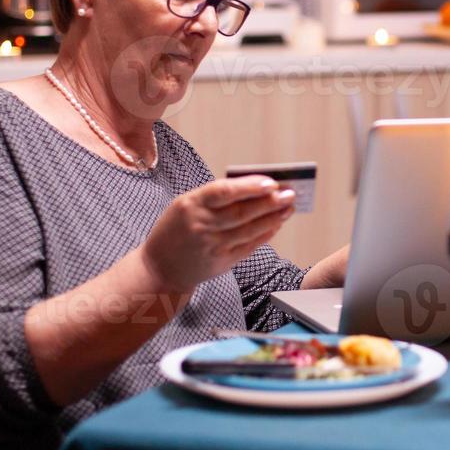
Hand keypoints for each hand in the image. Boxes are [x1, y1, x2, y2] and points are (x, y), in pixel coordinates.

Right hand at [141, 176, 295, 292]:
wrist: (160, 267)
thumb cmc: (175, 229)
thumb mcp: (185, 205)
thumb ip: (214, 196)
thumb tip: (253, 186)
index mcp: (191, 205)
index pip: (224, 192)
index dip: (250, 187)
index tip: (271, 182)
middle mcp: (202, 225)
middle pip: (242, 212)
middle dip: (270, 202)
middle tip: (290, 194)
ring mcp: (212, 246)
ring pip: (249, 230)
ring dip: (272, 218)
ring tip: (288, 208)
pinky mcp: (221, 262)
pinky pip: (248, 246)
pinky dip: (264, 235)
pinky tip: (275, 225)